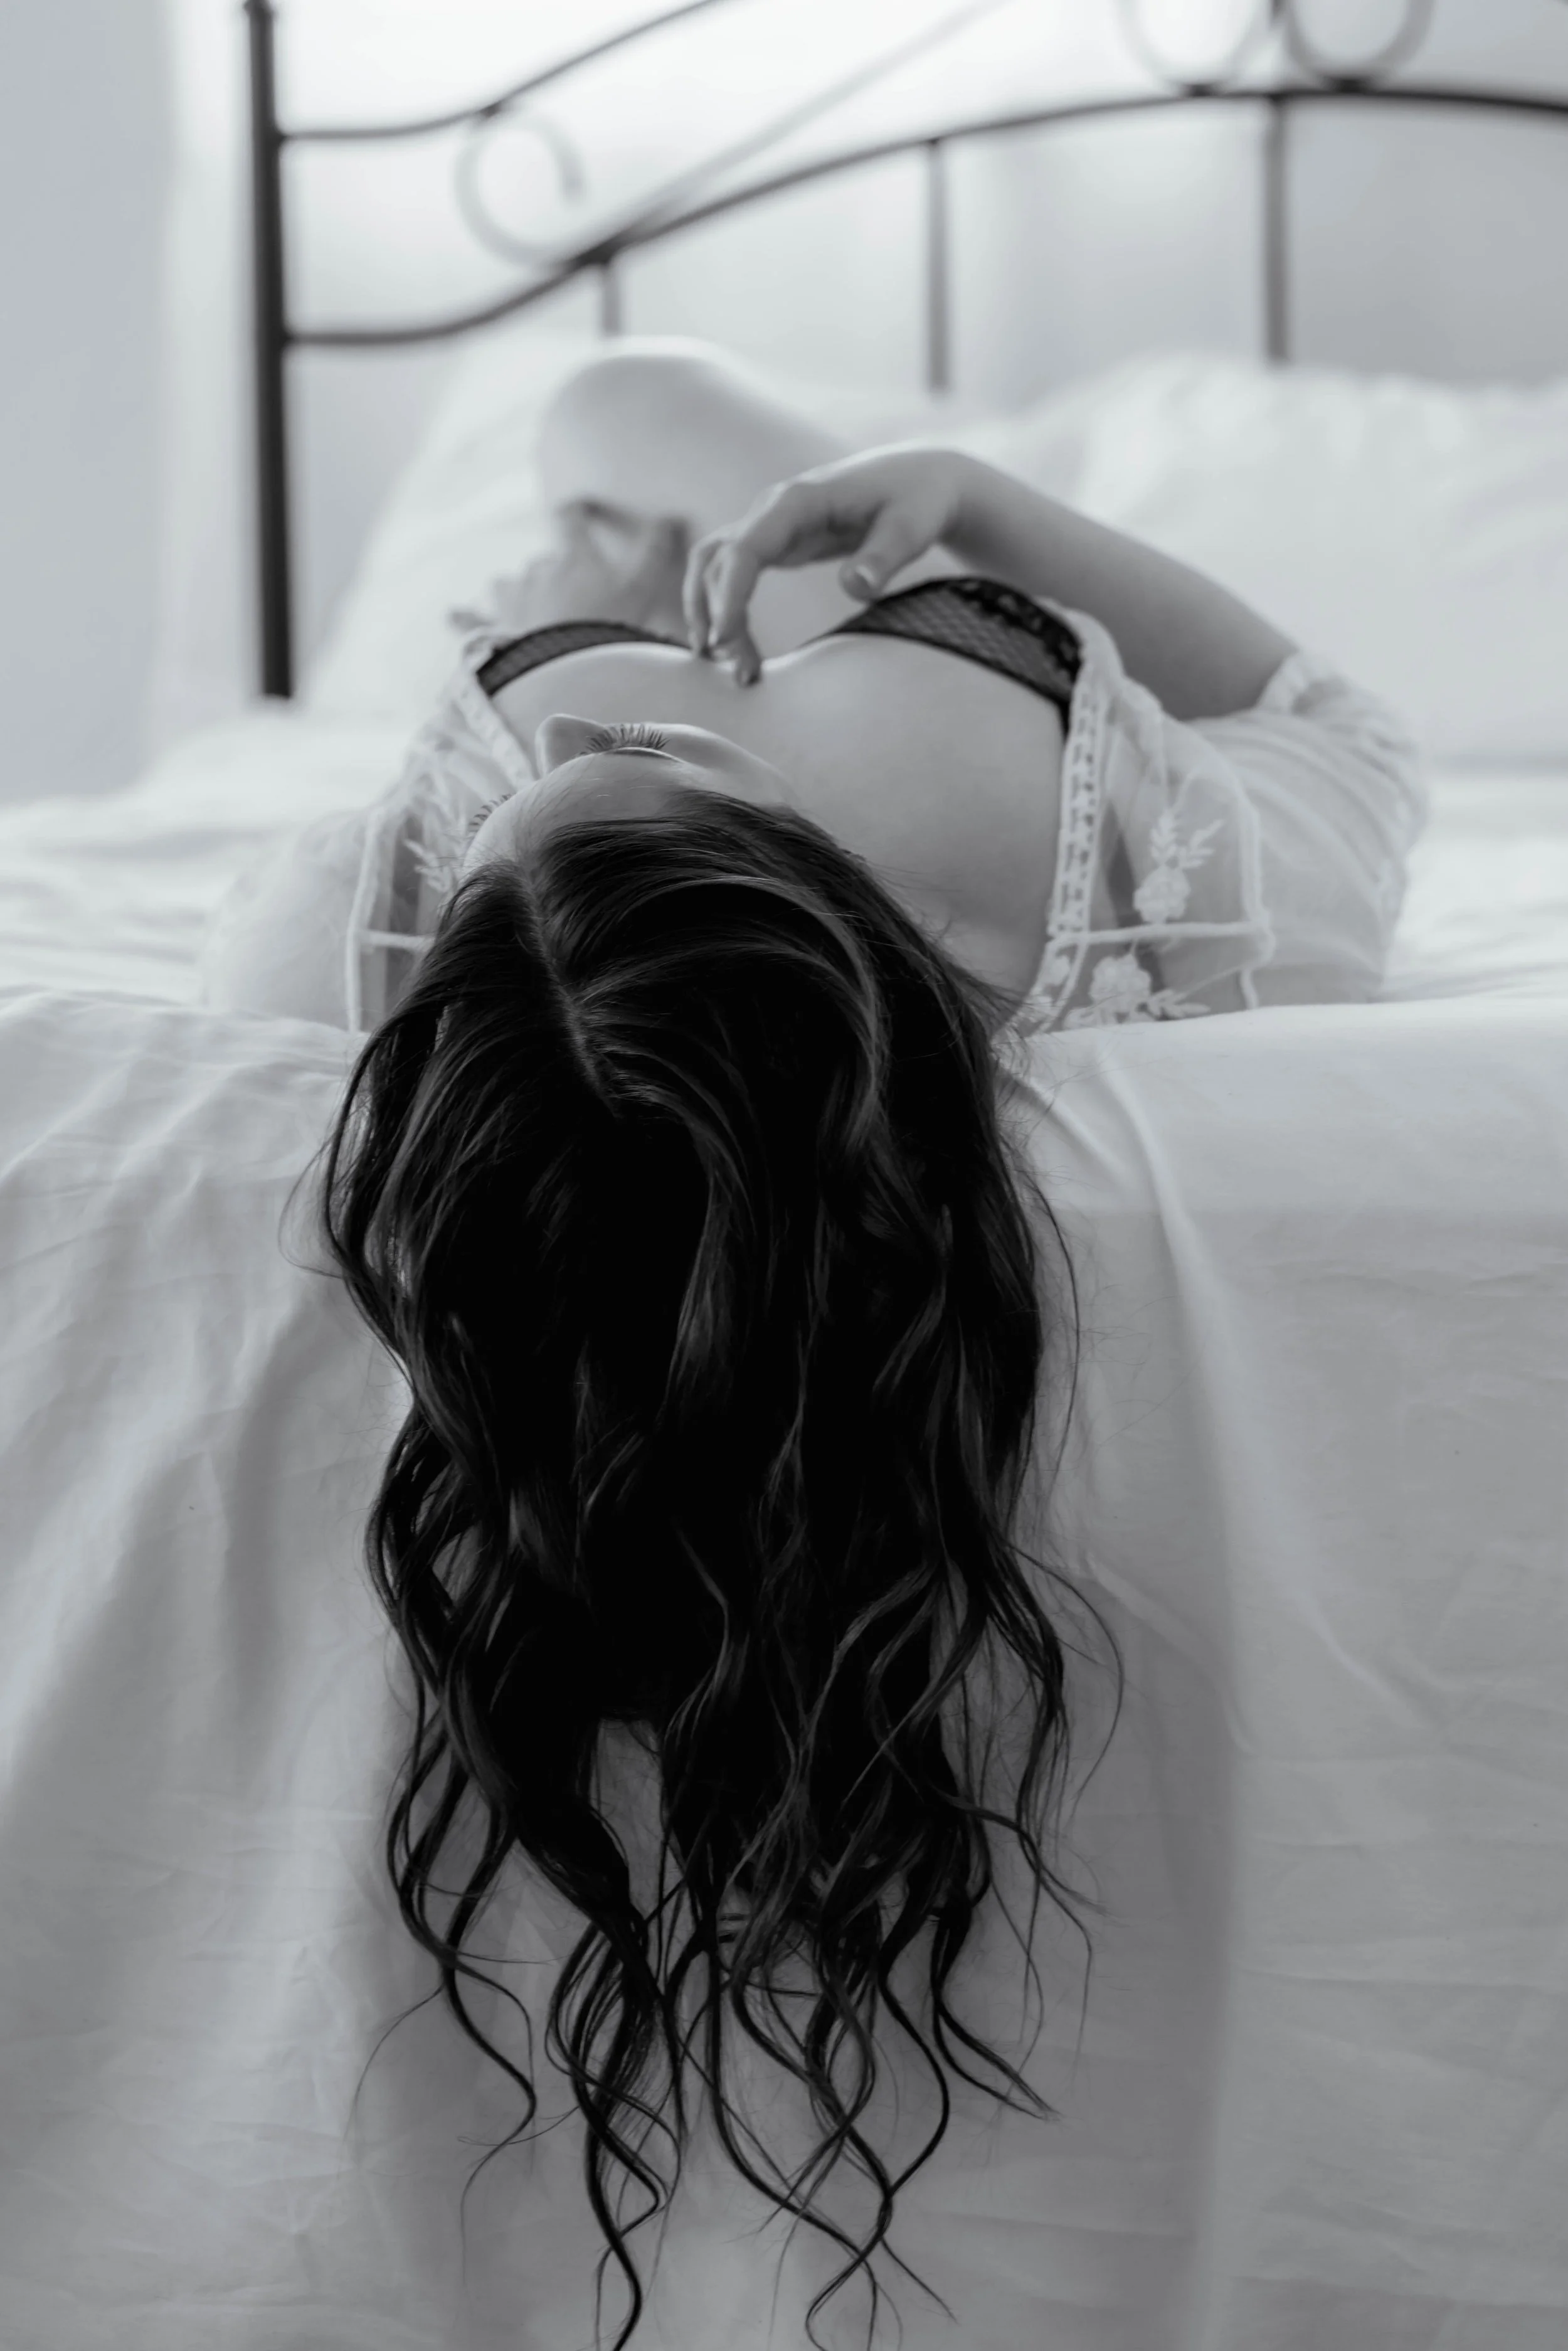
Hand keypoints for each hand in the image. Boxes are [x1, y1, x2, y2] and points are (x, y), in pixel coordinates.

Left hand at [450, 501, 689, 638]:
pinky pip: (470, 619)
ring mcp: (511, 601)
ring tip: (526, 603)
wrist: (566, 672)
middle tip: (573, 591)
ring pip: (507, 583)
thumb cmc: (607, 628)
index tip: (580, 508)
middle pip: (543, 559)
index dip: (576, 512)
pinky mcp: (493, 631)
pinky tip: (449, 613)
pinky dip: (461, 615)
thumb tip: (672, 516)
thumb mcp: (642, 589)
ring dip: (516, 588)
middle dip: (555, 570)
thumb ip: (656, 551)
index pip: (570, 519)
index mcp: (572, 557)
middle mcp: (536, 572)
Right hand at [682, 447, 968, 683]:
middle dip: (719, 616)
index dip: (729, 594)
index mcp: (799, 501)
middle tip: (744, 673)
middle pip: (720, 562)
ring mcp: (769, 525)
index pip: (745, 548)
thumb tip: (856, 588)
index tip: (726, 638)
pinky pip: (730, 571)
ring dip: (708, 611)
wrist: (919, 479)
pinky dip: (719, 604)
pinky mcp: (774, 542)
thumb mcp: (911, 528)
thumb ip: (884, 558)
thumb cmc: (917, 501)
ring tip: (725, 665)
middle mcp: (772, 509)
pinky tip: (729, 643)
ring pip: (714, 566)